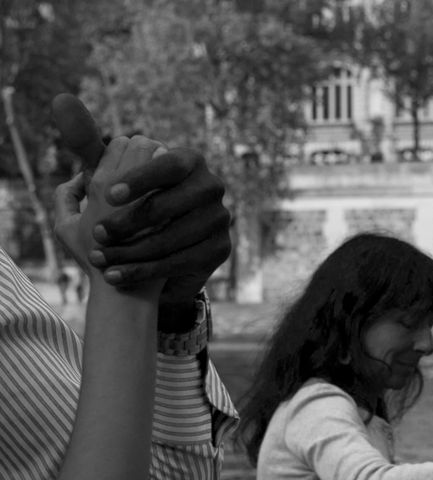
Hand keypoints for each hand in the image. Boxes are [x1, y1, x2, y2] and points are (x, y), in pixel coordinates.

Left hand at [51, 93, 230, 305]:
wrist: (165, 248)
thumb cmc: (133, 206)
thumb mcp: (110, 177)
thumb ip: (89, 146)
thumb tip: (61, 101)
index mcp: (189, 160)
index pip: (166, 164)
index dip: (138, 178)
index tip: (108, 193)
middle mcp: (212, 185)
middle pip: (171, 204)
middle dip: (131, 221)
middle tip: (98, 233)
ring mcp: (220, 218)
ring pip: (175, 238)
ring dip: (134, 251)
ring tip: (103, 260)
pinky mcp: (221, 249)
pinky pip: (182, 262)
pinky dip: (146, 272)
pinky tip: (118, 276)